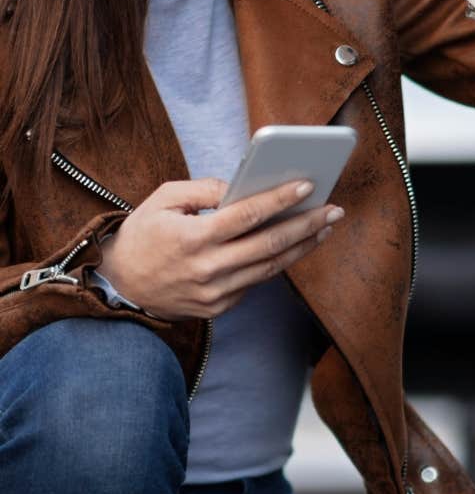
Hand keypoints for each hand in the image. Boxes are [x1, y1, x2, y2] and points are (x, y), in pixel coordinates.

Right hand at [97, 176, 342, 319]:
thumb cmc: (144, 234)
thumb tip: (243, 188)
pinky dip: (278, 261)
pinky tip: (297, 244)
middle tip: (334, 209)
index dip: (278, 200)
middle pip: (269, 245)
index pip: (245, 216)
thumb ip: (205, 190)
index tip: (307, 185)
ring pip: (270, 268)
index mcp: (192, 239)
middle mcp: (207, 269)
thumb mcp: (163, 199)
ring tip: (325, 226)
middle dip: (306, 225)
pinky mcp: (219, 307)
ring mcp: (215, 293)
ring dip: (302, 246)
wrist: (120, 286)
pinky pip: (255, 281)